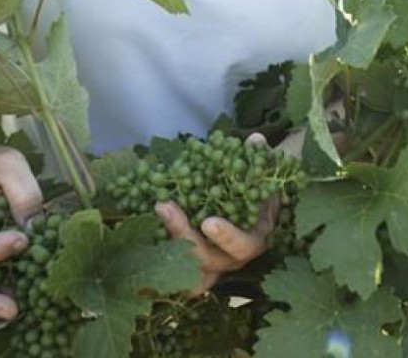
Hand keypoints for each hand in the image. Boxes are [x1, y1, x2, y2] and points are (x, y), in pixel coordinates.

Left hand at [156, 132, 278, 295]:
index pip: (241, 245)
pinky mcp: (192, 262)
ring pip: (185, 267)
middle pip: (205, 258)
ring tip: (154, 210)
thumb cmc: (260, 190)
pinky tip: (142, 231)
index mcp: (254, 239)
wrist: (256, 205)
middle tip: (164, 206)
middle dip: (182, 233)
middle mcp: (231, 257)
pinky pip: (173, 268)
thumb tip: (255, 140)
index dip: (226, 236)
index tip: (208, 222)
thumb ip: (262, 158)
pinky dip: (158, 255)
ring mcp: (210, 263)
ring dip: (165, 242)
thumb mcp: (265, 175)